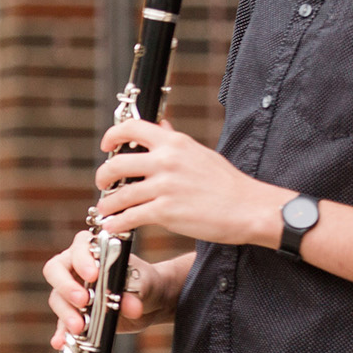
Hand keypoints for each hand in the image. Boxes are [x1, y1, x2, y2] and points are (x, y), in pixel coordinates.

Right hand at [43, 231, 170, 349]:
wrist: (149, 302)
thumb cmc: (144, 282)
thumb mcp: (144, 284)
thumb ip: (135, 292)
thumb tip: (130, 307)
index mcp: (91, 251)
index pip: (78, 248)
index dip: (81, 260)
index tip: (93, 275)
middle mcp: (75, 268)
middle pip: (56, 271)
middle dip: (67, 287)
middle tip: (83, 301)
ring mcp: (71, 292)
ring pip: (57, 299)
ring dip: (66, 313)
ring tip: (80, 327)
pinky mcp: (74, 314)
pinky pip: (62, 324)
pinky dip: (62, 333)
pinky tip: (61, 342)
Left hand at [93, 119, 289, 245]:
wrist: (249, 208)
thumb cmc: (227, 183)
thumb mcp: (199, 153)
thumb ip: (175, 141)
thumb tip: (160, 127)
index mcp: (174, 144)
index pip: (132, 128)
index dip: (112, 136)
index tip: (106, 146)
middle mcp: (166, 161)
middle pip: (117, 164)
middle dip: (103, 176)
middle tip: (103, 184)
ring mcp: (165, 187)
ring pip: (120, 195)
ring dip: (108, 205)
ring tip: (106, 210)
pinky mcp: (166, 211)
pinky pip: (131, 217)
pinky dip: (118, 223)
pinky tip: (114, 226)